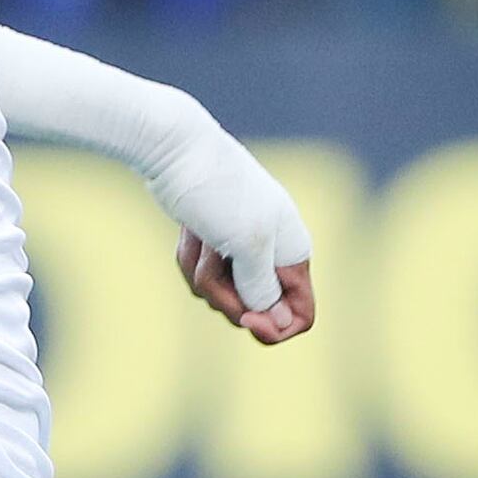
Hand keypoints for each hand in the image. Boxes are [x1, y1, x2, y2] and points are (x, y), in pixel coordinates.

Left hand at [149, 131, 312, 344]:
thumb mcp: (245, 246)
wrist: (177, 150)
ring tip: (200, 234)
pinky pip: (203, 277)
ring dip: (202, 272)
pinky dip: (190, 258)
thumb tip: (277, 320)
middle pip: (255, 310)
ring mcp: (243, 251)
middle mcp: (274, 255)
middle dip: (225, 294)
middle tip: (210, 261)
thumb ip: (263, 288)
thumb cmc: (217, 191)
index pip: (300, 315)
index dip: (276, 327)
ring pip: (224, 295)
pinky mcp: (215, 246)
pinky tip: (189, 231)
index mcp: (294, 254)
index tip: (246, 320)